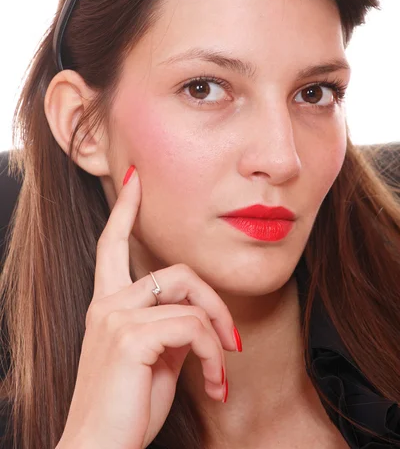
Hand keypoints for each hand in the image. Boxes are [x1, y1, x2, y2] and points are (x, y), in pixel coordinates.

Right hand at [56, 166, 237, 448]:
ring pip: (190, 298)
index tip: (134, 179)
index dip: (124, 209)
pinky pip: (193, 327)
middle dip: (213, 302)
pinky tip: (215, 384)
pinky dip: (214, 355)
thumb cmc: (127, 408)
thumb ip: (169, 329)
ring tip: (222, 372)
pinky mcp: (130, 337)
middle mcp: (107, 302)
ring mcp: (116, 316)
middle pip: (176, 271)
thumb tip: (197, 320)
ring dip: (218, 336)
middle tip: (231, 342)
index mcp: (107, 303)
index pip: (112, 244)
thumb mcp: (153, 360)